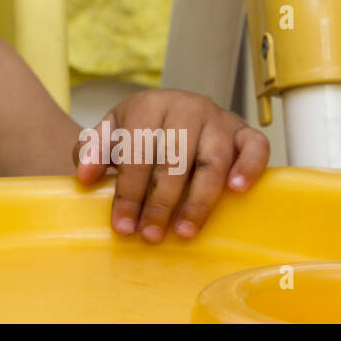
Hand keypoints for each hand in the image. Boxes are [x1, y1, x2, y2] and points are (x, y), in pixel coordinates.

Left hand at [71, 88, 269, 241]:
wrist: (172, 108)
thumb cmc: (141, 129)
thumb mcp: (111, 132)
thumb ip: (92, 151)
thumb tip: (85, 176)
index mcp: (150, 105)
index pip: (138, 151)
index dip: (128, 191)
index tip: (123, 225)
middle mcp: (187, 107)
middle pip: (174, 159)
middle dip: (160, 202)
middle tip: (151, 235)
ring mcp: (218, 119)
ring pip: (213, 160)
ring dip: (199, 199)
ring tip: (184, 231)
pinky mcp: (243, 130)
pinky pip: (255, 146)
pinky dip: (250, 166)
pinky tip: (237, 191)